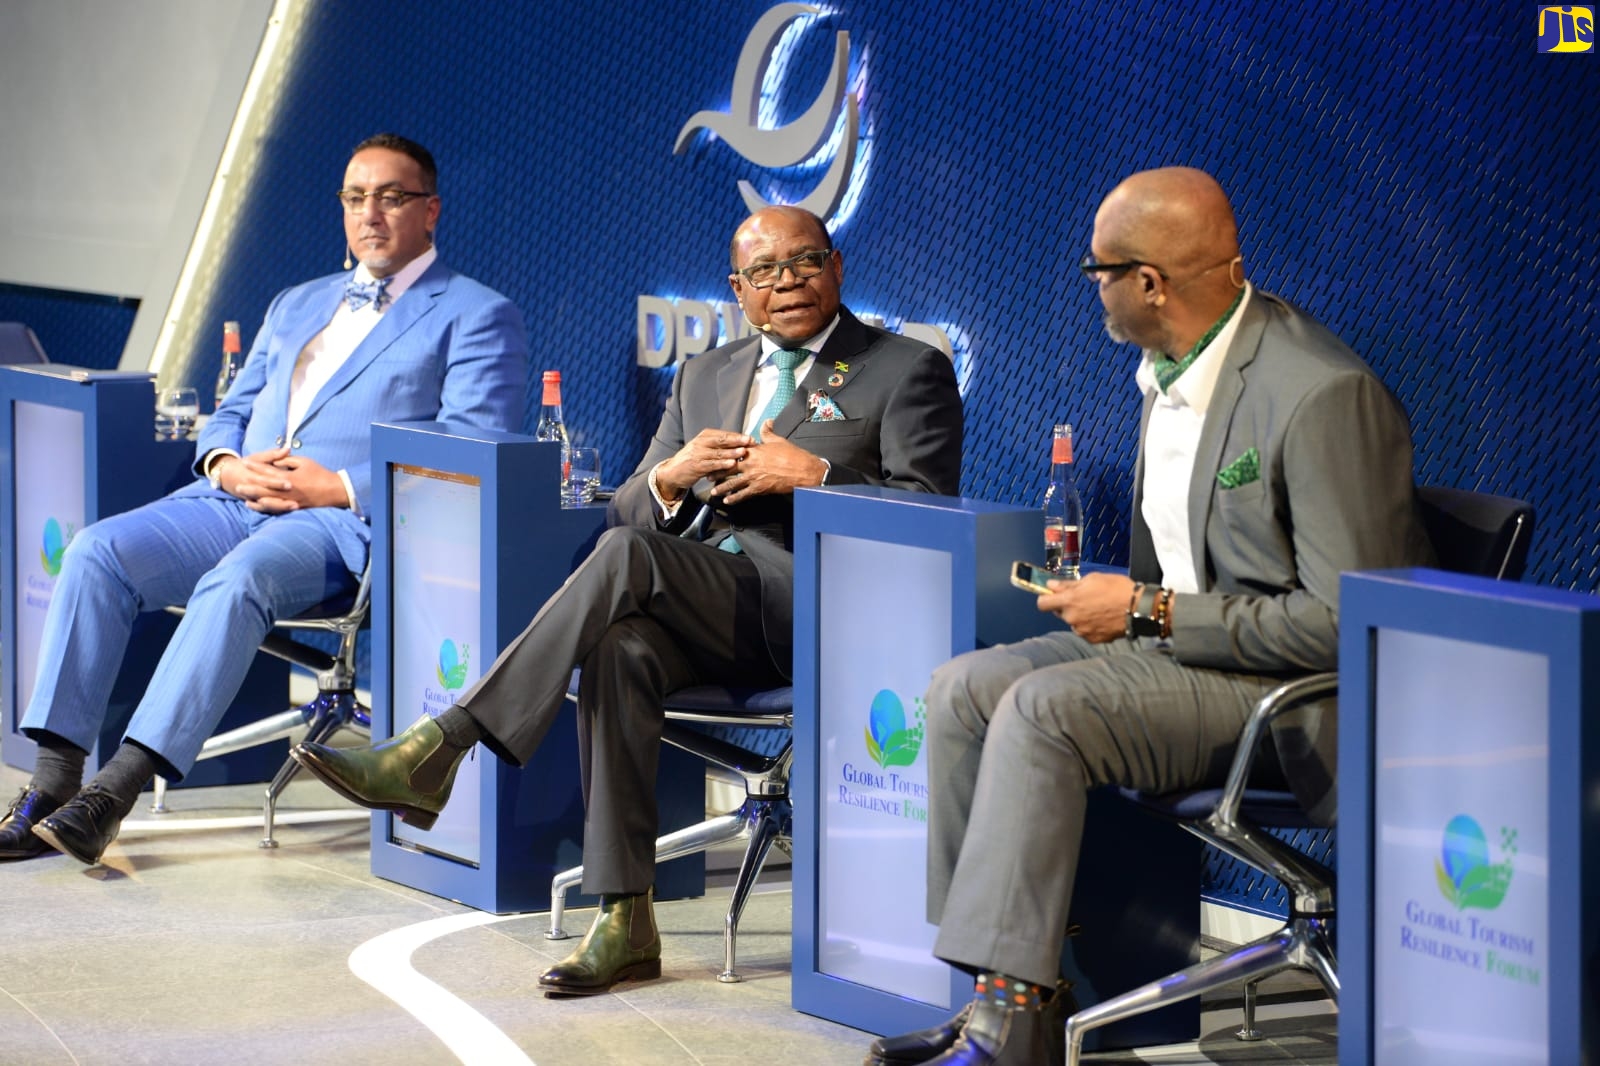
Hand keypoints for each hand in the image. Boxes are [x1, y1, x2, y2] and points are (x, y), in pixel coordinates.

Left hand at [215, 448, 346, 512]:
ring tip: (243, 495)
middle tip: (237, 483)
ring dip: (254, 497)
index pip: (269, 470)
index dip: (256, 466)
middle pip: (264, 487)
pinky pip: (275, 508)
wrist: (335, 491)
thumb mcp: (305, 462)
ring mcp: (290, 500)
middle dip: (250, 484)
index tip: (245, 462)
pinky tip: (255, 504)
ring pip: (267, 499)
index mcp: (290, 477)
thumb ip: (288, 461)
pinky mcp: (293, 508)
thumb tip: (276, 460)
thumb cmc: (320, 474)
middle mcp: (288, 490)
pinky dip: (264, 507)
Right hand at [654, 428, 753, 500]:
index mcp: (705, 436)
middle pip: (722, 440)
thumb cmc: (694, 460)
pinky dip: (722, 464)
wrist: (673, 472)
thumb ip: (720, 447)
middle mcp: (701, 442)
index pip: (724, 434)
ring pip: (718, 452)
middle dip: (737, 441)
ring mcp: (697, 454)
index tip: (752, 438)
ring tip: (743, 452)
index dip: (738, 436)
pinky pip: (711, 465)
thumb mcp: (705, 450)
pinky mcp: (695, 466)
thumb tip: (742, 445)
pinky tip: (732, 464)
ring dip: (731, 452)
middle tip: (750, 441)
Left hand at [709, 420, 827, 504]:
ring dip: (722, 487)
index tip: (715, 456)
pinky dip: (734, 498)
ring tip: (714, 491)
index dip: (724, 454)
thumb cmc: (792, 455)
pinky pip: (743, 494)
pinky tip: (728, 501)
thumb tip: (767, 422)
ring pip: (733, 483)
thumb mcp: (778, 440)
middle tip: (707, 474)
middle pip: (729, 468)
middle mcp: (751, 464)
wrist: (803, 470)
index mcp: (754, 451)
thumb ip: (768, 432)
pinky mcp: (759, 488)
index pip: (734, 452)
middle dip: (717, 471)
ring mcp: (754, 477)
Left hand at [1037, 571, 1137, 643]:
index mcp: (1069, 601)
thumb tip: (1051, 586)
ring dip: (1079, 616)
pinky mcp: (1093, 639)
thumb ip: (1068, 584)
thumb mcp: (1092, 579)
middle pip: (1059, 612)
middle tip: (1084, 598)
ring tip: (1097, 608)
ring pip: (1073, 622)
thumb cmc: (1117, 589)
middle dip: (1067, 606)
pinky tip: (1102, 618)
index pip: (1042, 604)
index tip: (1053, 595)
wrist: (1138, 608)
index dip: (1046, 598)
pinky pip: (1085, 631)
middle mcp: (1072, 618)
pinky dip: (1090, 625)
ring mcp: (1082, 631)